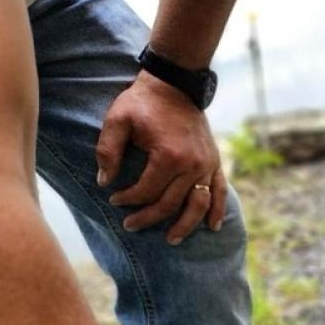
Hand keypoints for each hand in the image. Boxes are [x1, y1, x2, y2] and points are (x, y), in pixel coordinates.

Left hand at [96, 71, 226, 244]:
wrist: (174, 84)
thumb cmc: (142, 102)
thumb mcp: (117, 120)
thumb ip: (107, 151)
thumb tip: (104, 182)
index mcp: (168, 156)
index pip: (147, 191)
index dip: (128, 199)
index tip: (114, 199)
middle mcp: (192, 165)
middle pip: (170, 204)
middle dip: (148, 217)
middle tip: (130, 226)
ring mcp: (206, 165)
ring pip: (198, 205)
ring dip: (185, 225)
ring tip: (172, 239)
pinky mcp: (214, 162)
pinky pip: (219, 192)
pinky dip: (217, 211)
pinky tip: (212, 227)